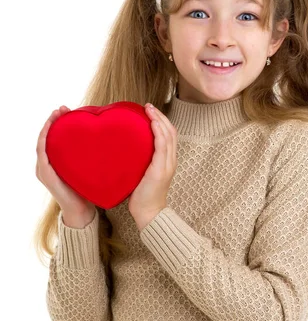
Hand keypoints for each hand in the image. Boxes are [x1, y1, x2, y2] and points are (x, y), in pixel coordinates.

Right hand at [36, 105, 95, 217]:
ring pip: (42, 142)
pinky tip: (50, 132)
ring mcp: (44, 169)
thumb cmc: (88, 190)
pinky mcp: (46, 175)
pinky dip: (45, 141)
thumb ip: (92, 155)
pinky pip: (42, 155)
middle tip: (63, 108)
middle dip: (53, 120)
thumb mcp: (89, 168)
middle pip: (47, 136)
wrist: (83, 210)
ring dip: (48, 127)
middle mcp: (48, 164)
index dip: (58, 122)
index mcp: (57, 161)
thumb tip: (109, 137)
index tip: (68, 109)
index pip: (55, 137)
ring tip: (56, 114)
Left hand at [128, 103, 177, 229]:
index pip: (169, 135)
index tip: (149, 111)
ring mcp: (167, 165)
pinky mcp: (161, 170)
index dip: (161, 121)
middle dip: (161, 116)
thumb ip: (138, 162)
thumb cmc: (142, 197)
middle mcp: (170, 161)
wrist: (148, 214)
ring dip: (160, 119)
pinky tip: (152, 123)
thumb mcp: (140, 174)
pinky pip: (163, 146)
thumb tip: (123, 150)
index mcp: (167, 161)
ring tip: (149, 110)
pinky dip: (159, 132)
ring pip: (169, 135)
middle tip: (147, 106)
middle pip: (171, 132)